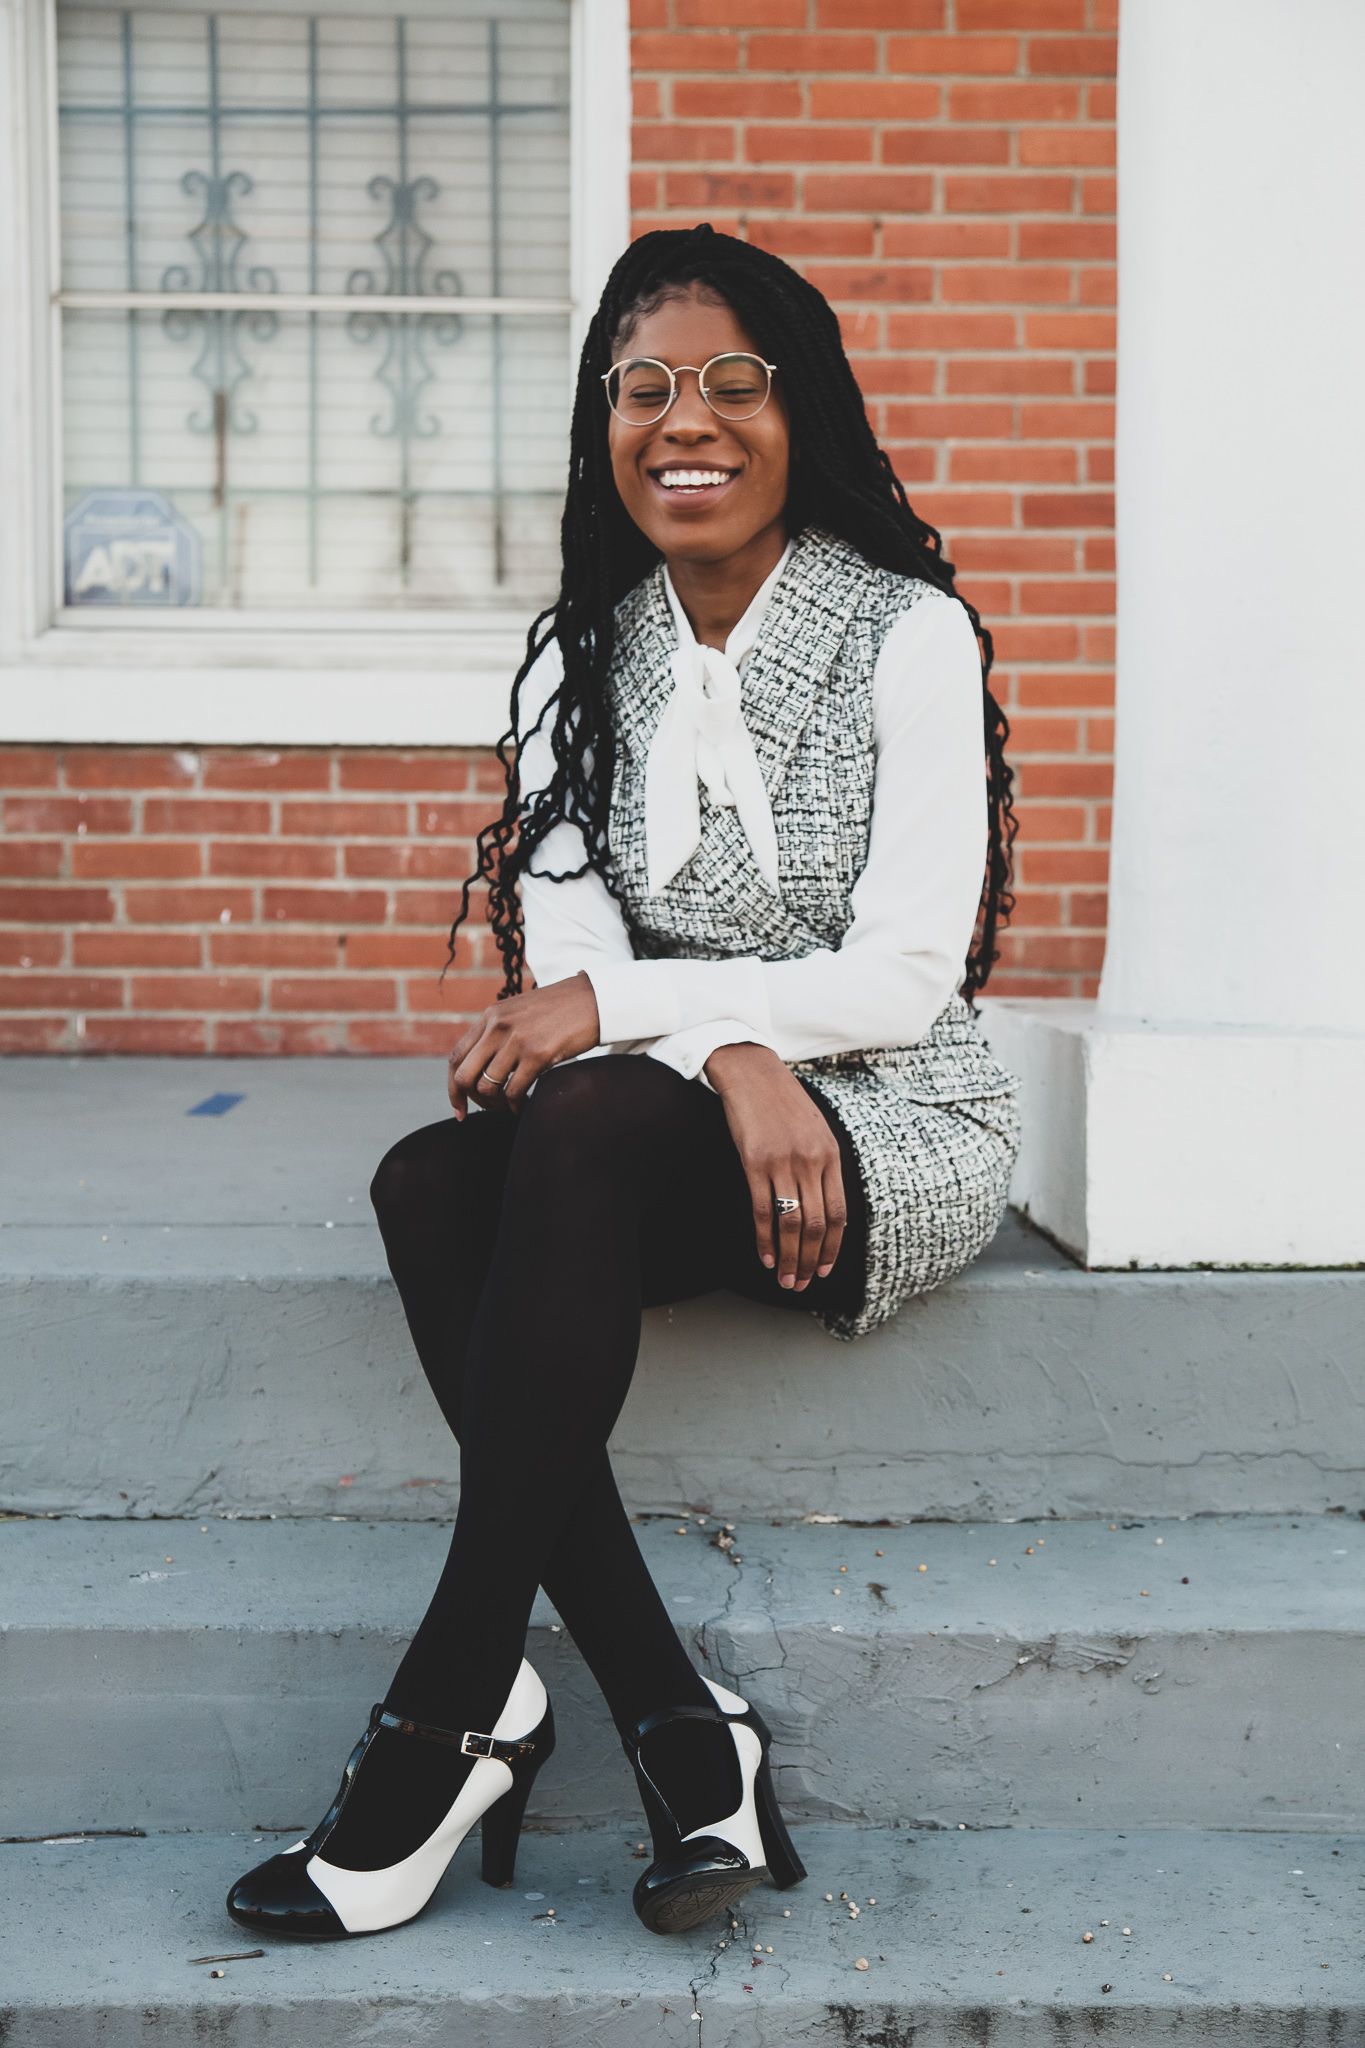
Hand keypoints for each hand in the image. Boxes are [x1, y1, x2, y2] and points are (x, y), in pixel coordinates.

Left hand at [448, 970, 599, 1118]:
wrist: (596, 999)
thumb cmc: (562, 1010)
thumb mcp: (521, 1012)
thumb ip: (499, 1032)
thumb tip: (484, 1066)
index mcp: (490, 1016)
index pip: (456, 1057)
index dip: (453, 1087)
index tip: (459, 1106)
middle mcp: (497, 1027)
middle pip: (464, 1075)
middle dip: (469, 1100)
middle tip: (484, 1110)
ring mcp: (516, 1040)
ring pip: (487, 1087)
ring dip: (496, 1105)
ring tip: (510, 1106)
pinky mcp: (537, 1054)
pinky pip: (514, 1091)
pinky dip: (516, 1106)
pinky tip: (525, 1106)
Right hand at [702, 1042, 847, 1290]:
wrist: (752, 1072)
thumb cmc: (781, 1103)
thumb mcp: (814, 1130)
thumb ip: (821, 1165)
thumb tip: (822, 1205)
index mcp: (830, 1156)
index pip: (837, 1214)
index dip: (831, 1247)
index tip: (824, 1269)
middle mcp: (811, 1162)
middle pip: (816, 1225)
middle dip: (809, 1261)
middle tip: (800, 1284)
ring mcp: (783, 1162)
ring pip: (791, 1224)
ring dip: (788, 1258)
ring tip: (784, 1280)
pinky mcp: (754, 1162)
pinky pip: (763, 1210)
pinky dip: (765, 1240)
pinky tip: (764, 1257)